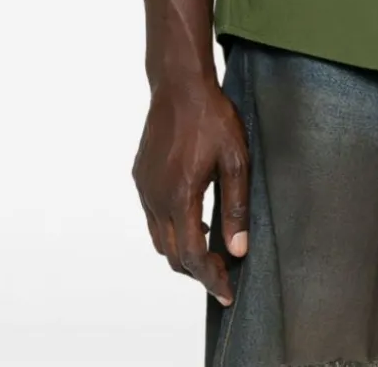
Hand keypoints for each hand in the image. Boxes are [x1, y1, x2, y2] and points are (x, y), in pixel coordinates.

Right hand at [132, 78, 249, 304]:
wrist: (180, 85)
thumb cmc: (212, 117)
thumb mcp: (237, 160)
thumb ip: (237, 207)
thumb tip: (238, 248)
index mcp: (181, 196)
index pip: (192, 255)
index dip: (211, 279)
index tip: (227, 293)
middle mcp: (156, 197)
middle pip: (172, 254)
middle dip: (197, 270)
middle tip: (222, 273)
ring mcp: (145, 187)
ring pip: (158, 238)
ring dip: (181, 251)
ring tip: (210, 250)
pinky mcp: (140, 177)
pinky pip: (152, 216)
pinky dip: (170, 228)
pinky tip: (192, 218)